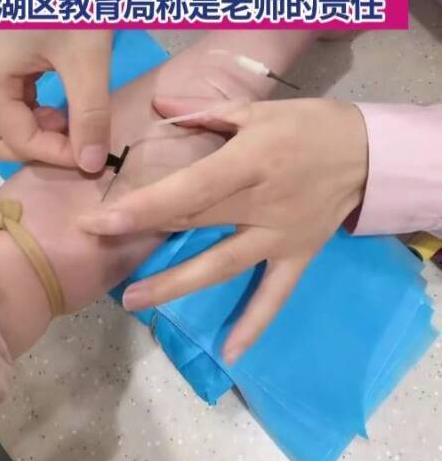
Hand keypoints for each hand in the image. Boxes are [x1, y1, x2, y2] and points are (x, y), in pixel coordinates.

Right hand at [0, 29, 111, 171]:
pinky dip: (38, 115)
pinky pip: (11, 105)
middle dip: (38, 150)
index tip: (95, 158)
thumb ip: (90, 116)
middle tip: (78, 142)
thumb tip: (92, 165)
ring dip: (39, 134)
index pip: (17, 140)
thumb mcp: (87, 60)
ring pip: (3, 124)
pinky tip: (67, 106)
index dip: (57, 156)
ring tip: (77, 121)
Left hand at [78, 98, 367, 361]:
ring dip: (176, 285)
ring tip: (133, 301)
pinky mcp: (297, 256)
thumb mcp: (258, 109)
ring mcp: (279, 236)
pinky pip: (275, 294)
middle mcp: (259, 205)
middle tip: (94, 250)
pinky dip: (255, 323)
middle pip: (193, 225)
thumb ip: (205, 111)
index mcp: (247, 163)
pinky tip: (231, 353)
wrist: (367, 153)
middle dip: (141, 237)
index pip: (186, 191)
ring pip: (222, 266)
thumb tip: (158, 107)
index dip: (141, 207)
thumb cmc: (306, 125)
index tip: (98, 220)